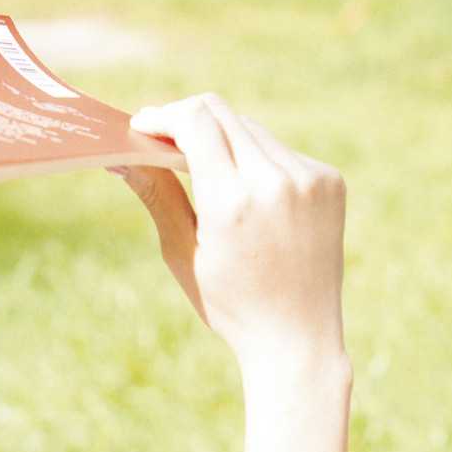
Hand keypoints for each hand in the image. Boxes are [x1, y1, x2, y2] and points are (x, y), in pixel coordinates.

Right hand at [108, 93, 347, 377]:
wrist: (297, 338)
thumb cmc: (231, 305)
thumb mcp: (183, 253)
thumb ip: (156, 194)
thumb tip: (121, 154)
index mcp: (232, 201)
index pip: (195, 121)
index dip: (163, 116)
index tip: (142, 125)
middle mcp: (275, 181)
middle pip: (222, 114)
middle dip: (187, 121)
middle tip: (164, 142)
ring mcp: (309, 178)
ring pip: (252, 130)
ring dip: (223, 141)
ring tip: (207, 176)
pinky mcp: (330, 181)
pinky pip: (282, 152)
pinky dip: (258, 161)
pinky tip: (251, 198)